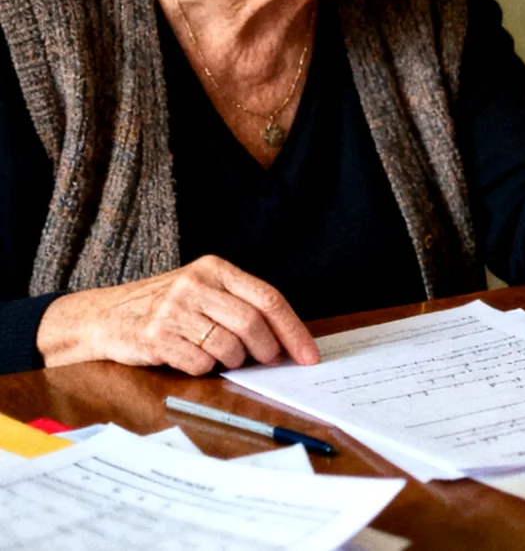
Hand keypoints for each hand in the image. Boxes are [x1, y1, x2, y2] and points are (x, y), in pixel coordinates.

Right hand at [38, 255, 317, 373]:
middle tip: (267, 361)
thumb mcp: (203, 291)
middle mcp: (195, 284)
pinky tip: (191, 358)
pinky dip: (204, 368)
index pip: (268, 299)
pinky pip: (200, 363)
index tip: (309, 355)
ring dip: (234, 360)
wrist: (105, 316)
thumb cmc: (166, 307)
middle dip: (267, 350)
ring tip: (222, 355)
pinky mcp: (155, 335)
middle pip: (252, 324)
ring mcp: (173, 309)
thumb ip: (240, 305)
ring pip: (229, 346)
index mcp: (215, 268)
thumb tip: (288, 340)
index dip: (293, 330)